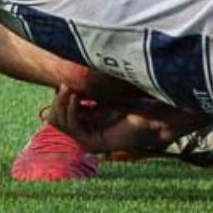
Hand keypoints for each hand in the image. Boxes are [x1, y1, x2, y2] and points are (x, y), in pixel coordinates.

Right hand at [43, 86, 206, 156]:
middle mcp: (84, 132)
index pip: (59, 111)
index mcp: (87, 120)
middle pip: (54, 117)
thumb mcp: (109, 89)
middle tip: (66, 83)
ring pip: (59, 122)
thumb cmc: (138, 101)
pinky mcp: (93, 143)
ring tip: (69, 88)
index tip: (66, 79)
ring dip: (62, 102)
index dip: (60, 95)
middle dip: (58, 98)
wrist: (158, 118)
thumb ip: (93, 84)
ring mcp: (87, 140)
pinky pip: (72, 126)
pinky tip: (77, 96)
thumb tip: (76, 69)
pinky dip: (72, 109)